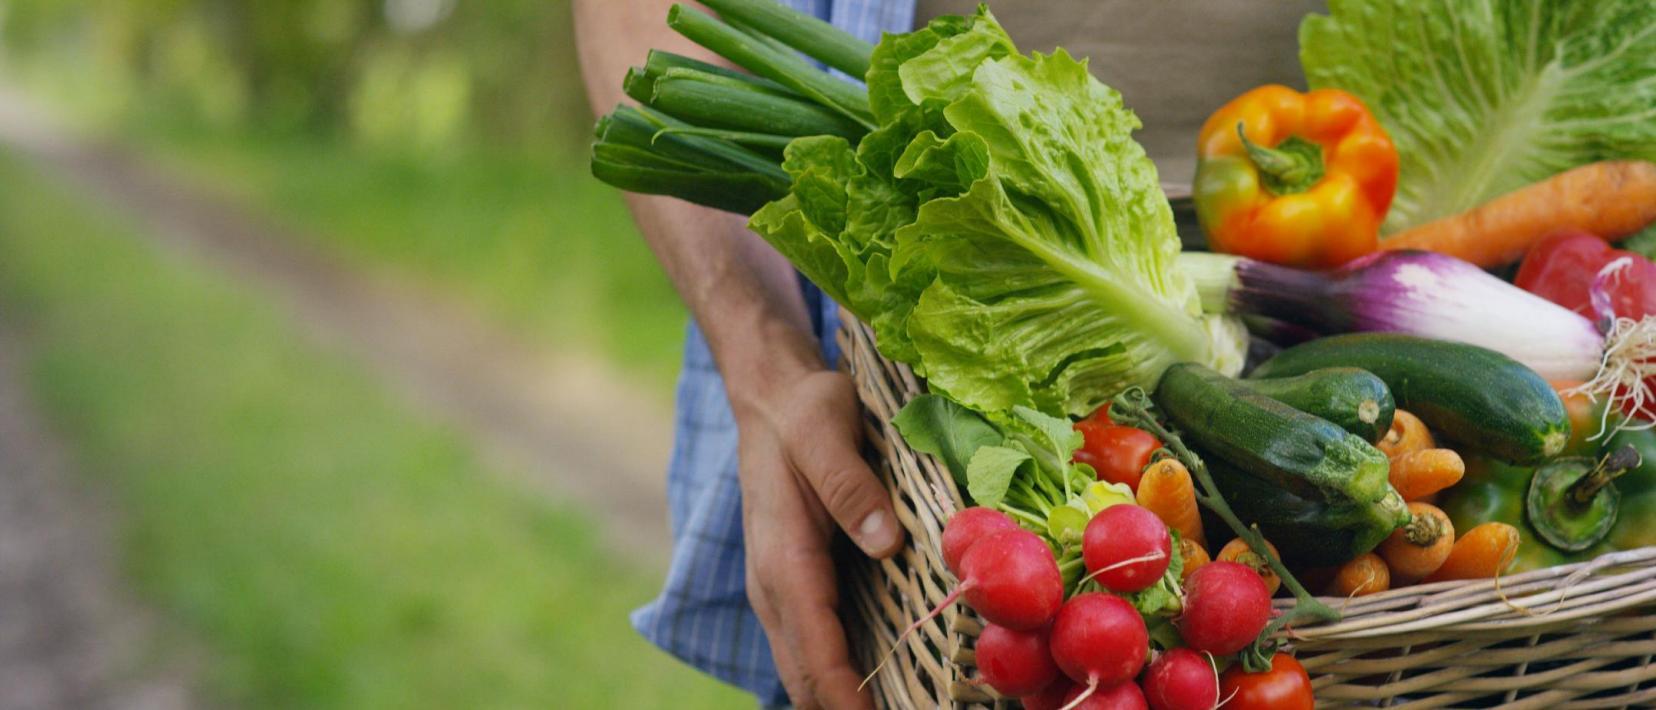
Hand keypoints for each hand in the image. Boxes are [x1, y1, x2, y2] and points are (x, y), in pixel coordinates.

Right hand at [733, 368, 904, 709]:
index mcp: (783, 557)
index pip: (814, 647)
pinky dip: (839, 678)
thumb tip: (886, 543)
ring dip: (842, 701)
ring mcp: (781, 590)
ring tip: (902, 707)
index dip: (846, 696)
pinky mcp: (796, 586)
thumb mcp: (826, 429)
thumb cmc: (804, 411)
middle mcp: (775, 586)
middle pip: (805, 676)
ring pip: (805, 669)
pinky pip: (813, 647)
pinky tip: (884, 687)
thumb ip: (850, 486)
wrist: (771, 398)